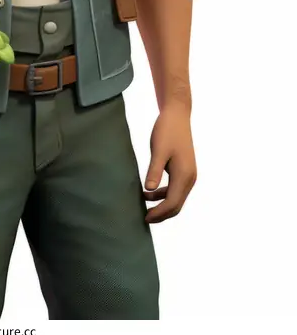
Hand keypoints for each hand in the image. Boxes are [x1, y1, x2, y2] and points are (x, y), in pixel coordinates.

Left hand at [143, 103, 196, 223]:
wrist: (177, 115)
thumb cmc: (167, 131)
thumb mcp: (158, 150)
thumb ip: (154, 170)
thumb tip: (149, 189)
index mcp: (184, 176)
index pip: (172, 203)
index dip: (159, 214)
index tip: (145, 218)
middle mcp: (189, 178)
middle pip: (177, 205)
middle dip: (161, 214)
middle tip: (144, 218)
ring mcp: (188, 175)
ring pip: (176, 198)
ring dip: (162, 205)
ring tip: (144, 206)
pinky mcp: (184, 170)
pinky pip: (175, 189)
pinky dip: (164, 195)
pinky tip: (150, 192)